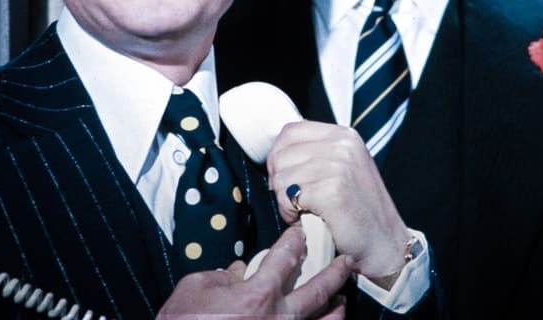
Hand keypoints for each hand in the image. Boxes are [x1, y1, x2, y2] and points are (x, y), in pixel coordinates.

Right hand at [156, 225, 354, 318]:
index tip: (302, 231)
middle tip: (347, 261)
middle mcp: (279, 319)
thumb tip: (238, 272)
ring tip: (342, 298)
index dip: (295, 240)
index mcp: (258, 295)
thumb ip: (221, 275)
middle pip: (319, 290)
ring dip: (337, 308)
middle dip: (336, 272)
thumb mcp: (195, 288)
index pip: (285, 258)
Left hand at [267, 120, 409, 279]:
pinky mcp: (332, 192)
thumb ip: (316, 153)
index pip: (290, 131)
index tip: (285, 177)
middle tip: (297, 200)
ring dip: (285, 200)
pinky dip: (290, 213)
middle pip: (281, 154)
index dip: (278, 155)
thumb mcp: (343, 167)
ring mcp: (339, 167)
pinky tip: (307, 219)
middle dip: (280, 182)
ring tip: (305, 210)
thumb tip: (278, 153)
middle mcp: (342, 145)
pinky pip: (287, 197)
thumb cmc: (360, 211)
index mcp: (344, 135)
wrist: (384, 244)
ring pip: (281, 177)